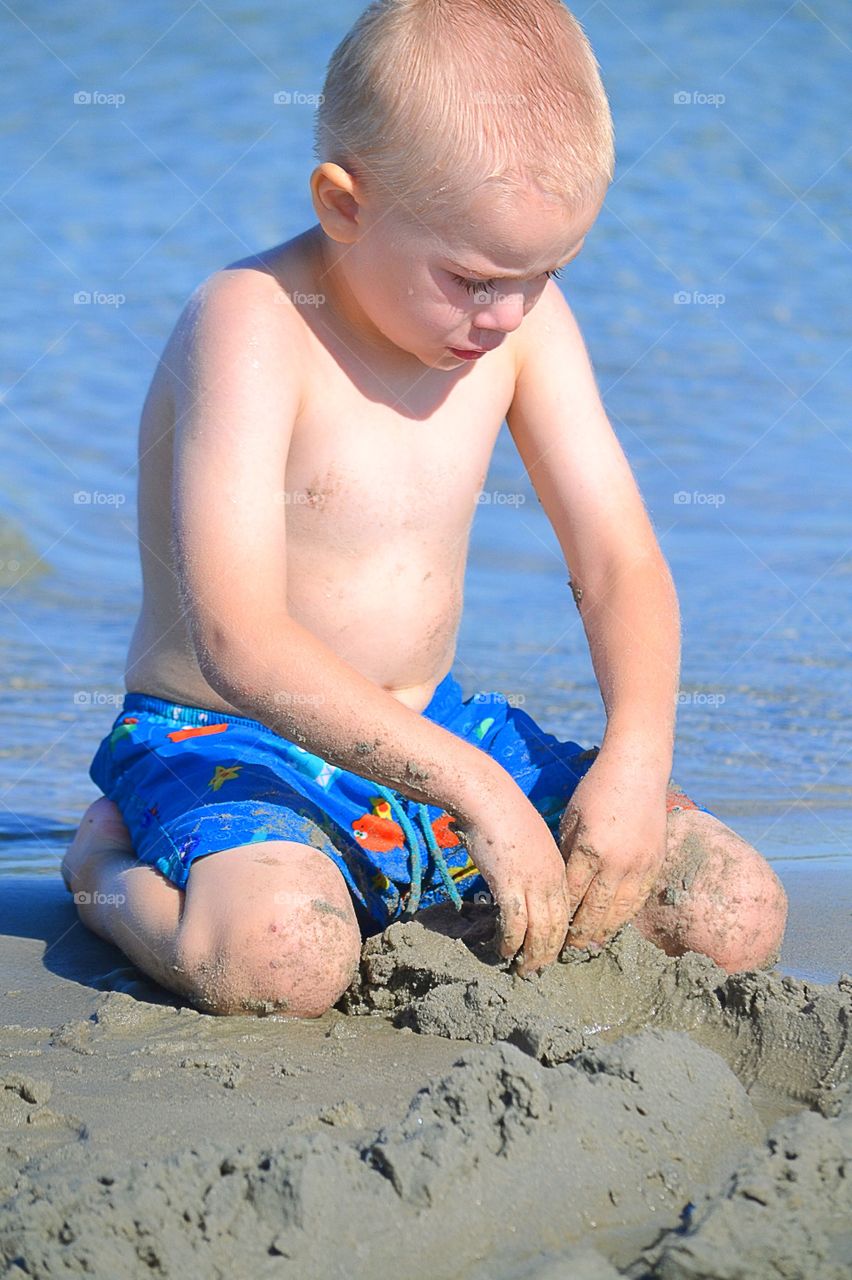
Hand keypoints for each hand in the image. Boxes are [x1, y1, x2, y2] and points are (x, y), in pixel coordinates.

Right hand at [457, 770, 570, 975]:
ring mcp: (532, 883)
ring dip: (532, 955)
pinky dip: (511, 942)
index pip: (566, 911)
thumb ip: (534, 862)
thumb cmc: (504, 814)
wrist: (488, 798)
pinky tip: (504, 951)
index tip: (551, 950)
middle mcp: (551, 879)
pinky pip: (515, 924)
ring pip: (541, 931)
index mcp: (559, 867)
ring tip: (523, 970)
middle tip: (538, 970)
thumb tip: (525, 879)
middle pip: (558, 926)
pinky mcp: (509, 885)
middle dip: (549, 952)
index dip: (560, 935)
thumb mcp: (530, 840)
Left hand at [558, 746, 667, 949]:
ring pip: (620, 911)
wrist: (638, 769)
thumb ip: (566, 853)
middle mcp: (616, 863)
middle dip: (579, 934)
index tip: (548, 930)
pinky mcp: (656, 863)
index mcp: (589, 849)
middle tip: (565, 951)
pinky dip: (625, 916)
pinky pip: (639, 900)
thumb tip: (559, 884)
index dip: (560, 916)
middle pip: (595, 911)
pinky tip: (613, 925)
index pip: (570, 895)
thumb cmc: (596, 789)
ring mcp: (639, 865)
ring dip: (603, 931)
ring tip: (589, 945)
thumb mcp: (570, 818)